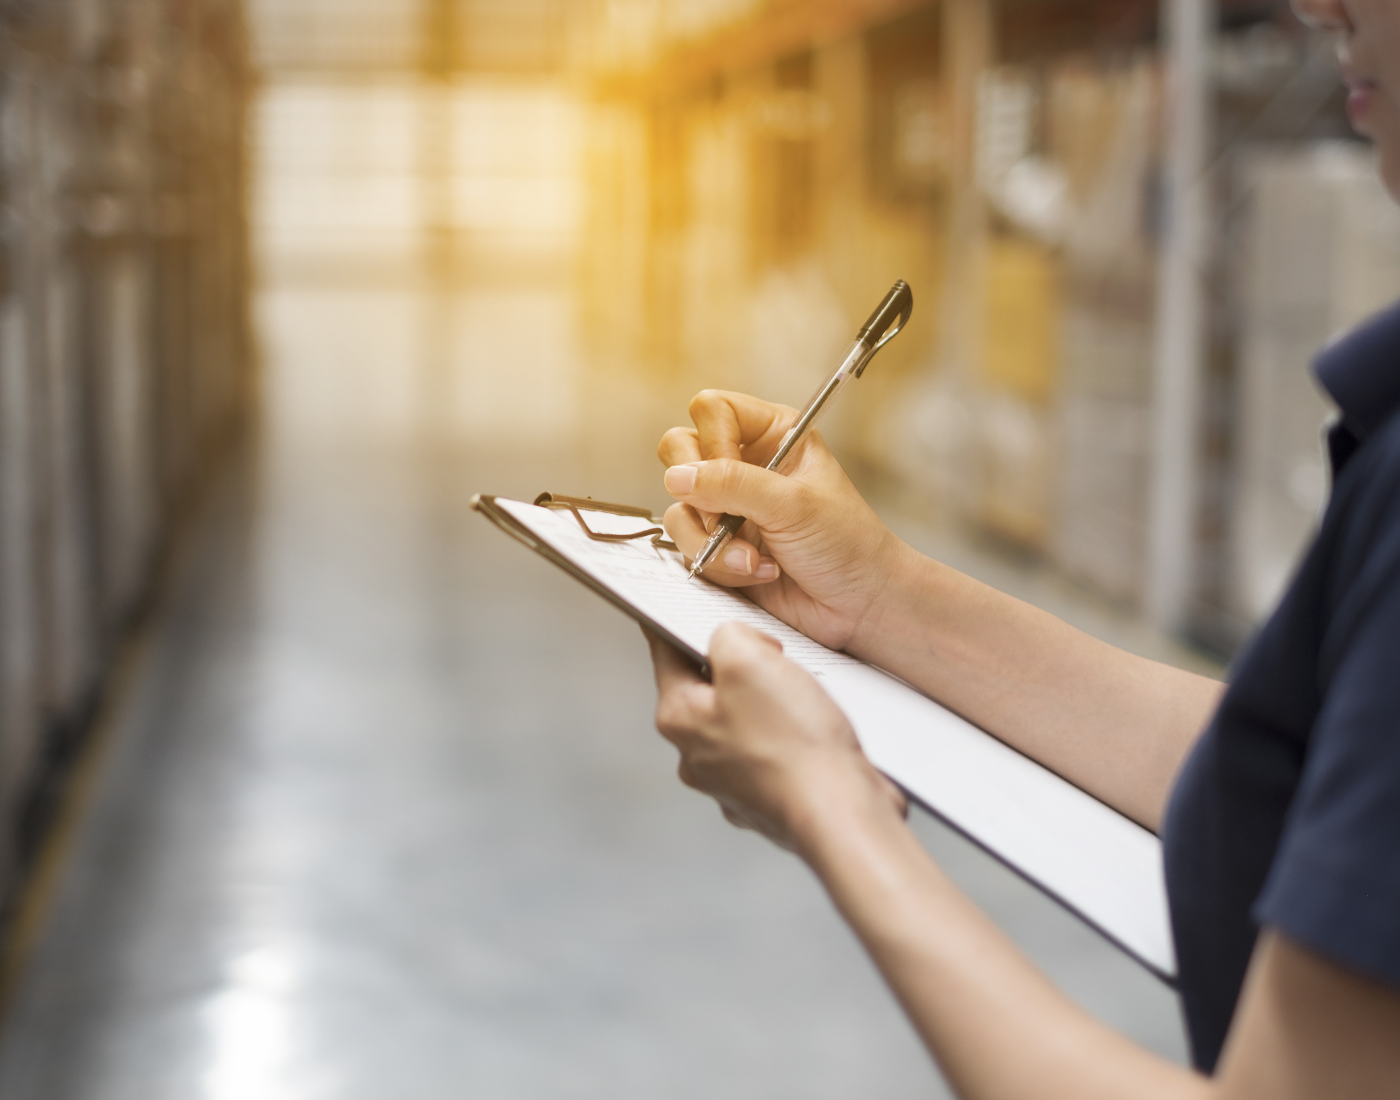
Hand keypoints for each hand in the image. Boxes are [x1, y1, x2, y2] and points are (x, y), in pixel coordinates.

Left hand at [647, 623, 905, 855]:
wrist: (841, 813)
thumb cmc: (795, 742)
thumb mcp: (749, 658)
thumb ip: (726, 634)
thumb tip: (730, 639)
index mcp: (680, 718)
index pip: (666, 653)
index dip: (679, 622)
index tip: (678, 606)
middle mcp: (697, 756)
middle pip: (709, 688)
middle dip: (740, 667)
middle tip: (772, 658)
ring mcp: (732, 783)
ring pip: (745, 720)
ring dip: (770, 704)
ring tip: (801, 699)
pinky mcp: (770, 798)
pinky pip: (776, 752)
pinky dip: (793, 738)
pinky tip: (816, 732)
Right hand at [658, 390, 908, 651]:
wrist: (858, 604)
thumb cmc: (848, 544)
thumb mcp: (794, 504)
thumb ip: (733, 484)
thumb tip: (677, 477)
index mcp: (773, 435)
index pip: (713, 410)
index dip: (713, 442)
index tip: (730, 476)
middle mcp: (745, 465)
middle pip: (680, 450)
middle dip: (701, 495)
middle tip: (726, 519)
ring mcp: (728, 506)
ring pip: (680, 507)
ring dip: (713, 541)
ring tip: (754, 560)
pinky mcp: (718, 545)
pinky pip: (687, 547)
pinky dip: (719, 566)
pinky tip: (758, 573)